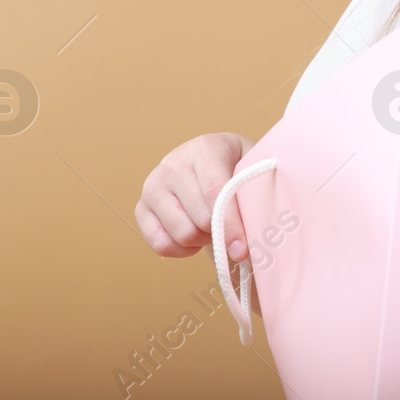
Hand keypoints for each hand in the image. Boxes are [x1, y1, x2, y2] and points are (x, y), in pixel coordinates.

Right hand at [136, 132, 253, 262]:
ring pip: (181, 234)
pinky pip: (161, 245)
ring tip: (214, 227)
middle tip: (232, 228)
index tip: (243, 249)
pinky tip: (196, 236)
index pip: (216, 192)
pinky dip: (182, 250)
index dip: (230, 225)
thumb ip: (257, 193)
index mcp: (205, 149)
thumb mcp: (254, 168)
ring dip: (203, 240)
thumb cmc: (238, 167)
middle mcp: (173, 164)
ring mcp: (153, 186)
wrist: (213, 159)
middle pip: (200, 219)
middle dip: (221, 233)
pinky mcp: (141, 208)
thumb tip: (258, 234)